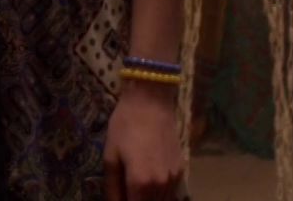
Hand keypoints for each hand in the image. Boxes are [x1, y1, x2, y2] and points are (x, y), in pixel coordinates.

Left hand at [103, 83, 185, 200]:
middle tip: (125, 192)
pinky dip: (160, 195)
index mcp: (140, 184)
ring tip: (135, 189)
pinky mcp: (181, 170)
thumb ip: (112, 187)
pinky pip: (171, 193)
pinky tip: (149, 185)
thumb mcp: (110, 156)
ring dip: (149, 200)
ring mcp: (174, 179)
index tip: (118, 199)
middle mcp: (161, 186)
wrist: (151, 101)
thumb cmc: (125, 125)